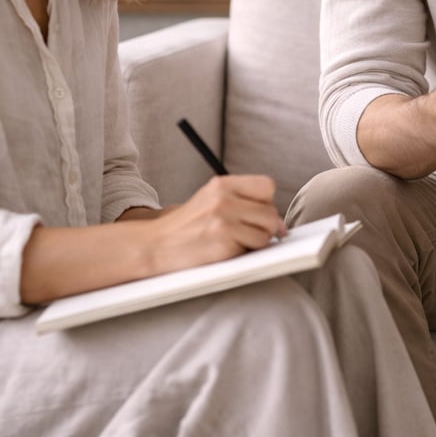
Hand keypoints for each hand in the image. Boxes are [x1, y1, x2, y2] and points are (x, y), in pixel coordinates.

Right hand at [144, 174, 285, 274]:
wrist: (155, 245)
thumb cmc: (186, 227)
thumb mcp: (211, 201)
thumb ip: (242, 203)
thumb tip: (280, 224)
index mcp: (221, 184)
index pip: (266, 185)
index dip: (266, 202)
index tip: (257, 213)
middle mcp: (224, 199)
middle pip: (271, 211)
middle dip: (266, 226)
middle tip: (248, 233)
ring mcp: (224, 221)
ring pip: (267, 230)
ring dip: (259, 240)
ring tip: (237, 242)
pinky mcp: (223, 242)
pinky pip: (255, 247)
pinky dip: (248, 252)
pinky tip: (229, 250)